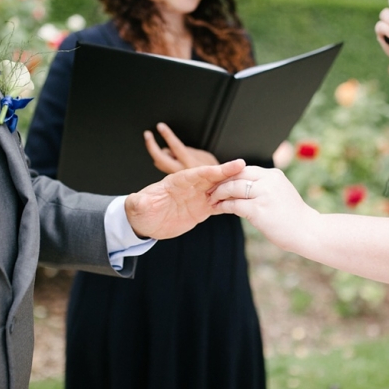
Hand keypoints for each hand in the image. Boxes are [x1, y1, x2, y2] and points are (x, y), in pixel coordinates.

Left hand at [125, 158, 244, 239]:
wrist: (144, 223)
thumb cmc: (139, 211)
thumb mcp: (137, 206)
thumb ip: (140, 201)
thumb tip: (138, 200)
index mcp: (177, 182)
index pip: (199, 174)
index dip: (217, 170)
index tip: (233, 165)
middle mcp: (190, 187)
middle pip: (213, 179)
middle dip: (230, 174)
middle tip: (248, 169)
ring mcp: (197, 198)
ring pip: (218, 190)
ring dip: (233, 187)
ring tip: (251, 185)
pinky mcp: (200, 210)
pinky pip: (218, 205)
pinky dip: (229, 203)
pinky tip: (242, 202)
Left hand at [144, 122, 218, 173]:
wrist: (215, 188)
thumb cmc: (212, 172)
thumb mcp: (205, 156)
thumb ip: (190, 151)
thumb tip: (176, 148)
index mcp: (190, 163)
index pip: (175, 146)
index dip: (167, 135)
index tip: (160, 126)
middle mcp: (180, 171)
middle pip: (160, 158)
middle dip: (152, 145)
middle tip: (148, 135)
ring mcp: (175, 176)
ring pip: (160, 163)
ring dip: (159, 153)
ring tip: (159, 145)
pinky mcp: (174, 180)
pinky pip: (165, 167)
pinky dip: (164, 160)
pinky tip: (169, 157)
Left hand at [209, 166, 317, 251]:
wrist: (307, 231)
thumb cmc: (293, 216)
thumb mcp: (280, 193)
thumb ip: (265, 186)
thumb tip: (244, 186)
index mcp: (273, 175)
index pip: (245, 169)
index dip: (229, 175)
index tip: (219, 182)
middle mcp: (268, 181)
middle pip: (236, 175)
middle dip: (220, 182)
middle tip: (209, 190)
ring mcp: (264, 194)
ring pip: (233, 187)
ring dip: (219, 194)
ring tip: (211, 200)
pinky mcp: (258, 209)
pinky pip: (234, 204)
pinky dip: (223, 206)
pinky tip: (218, 209)